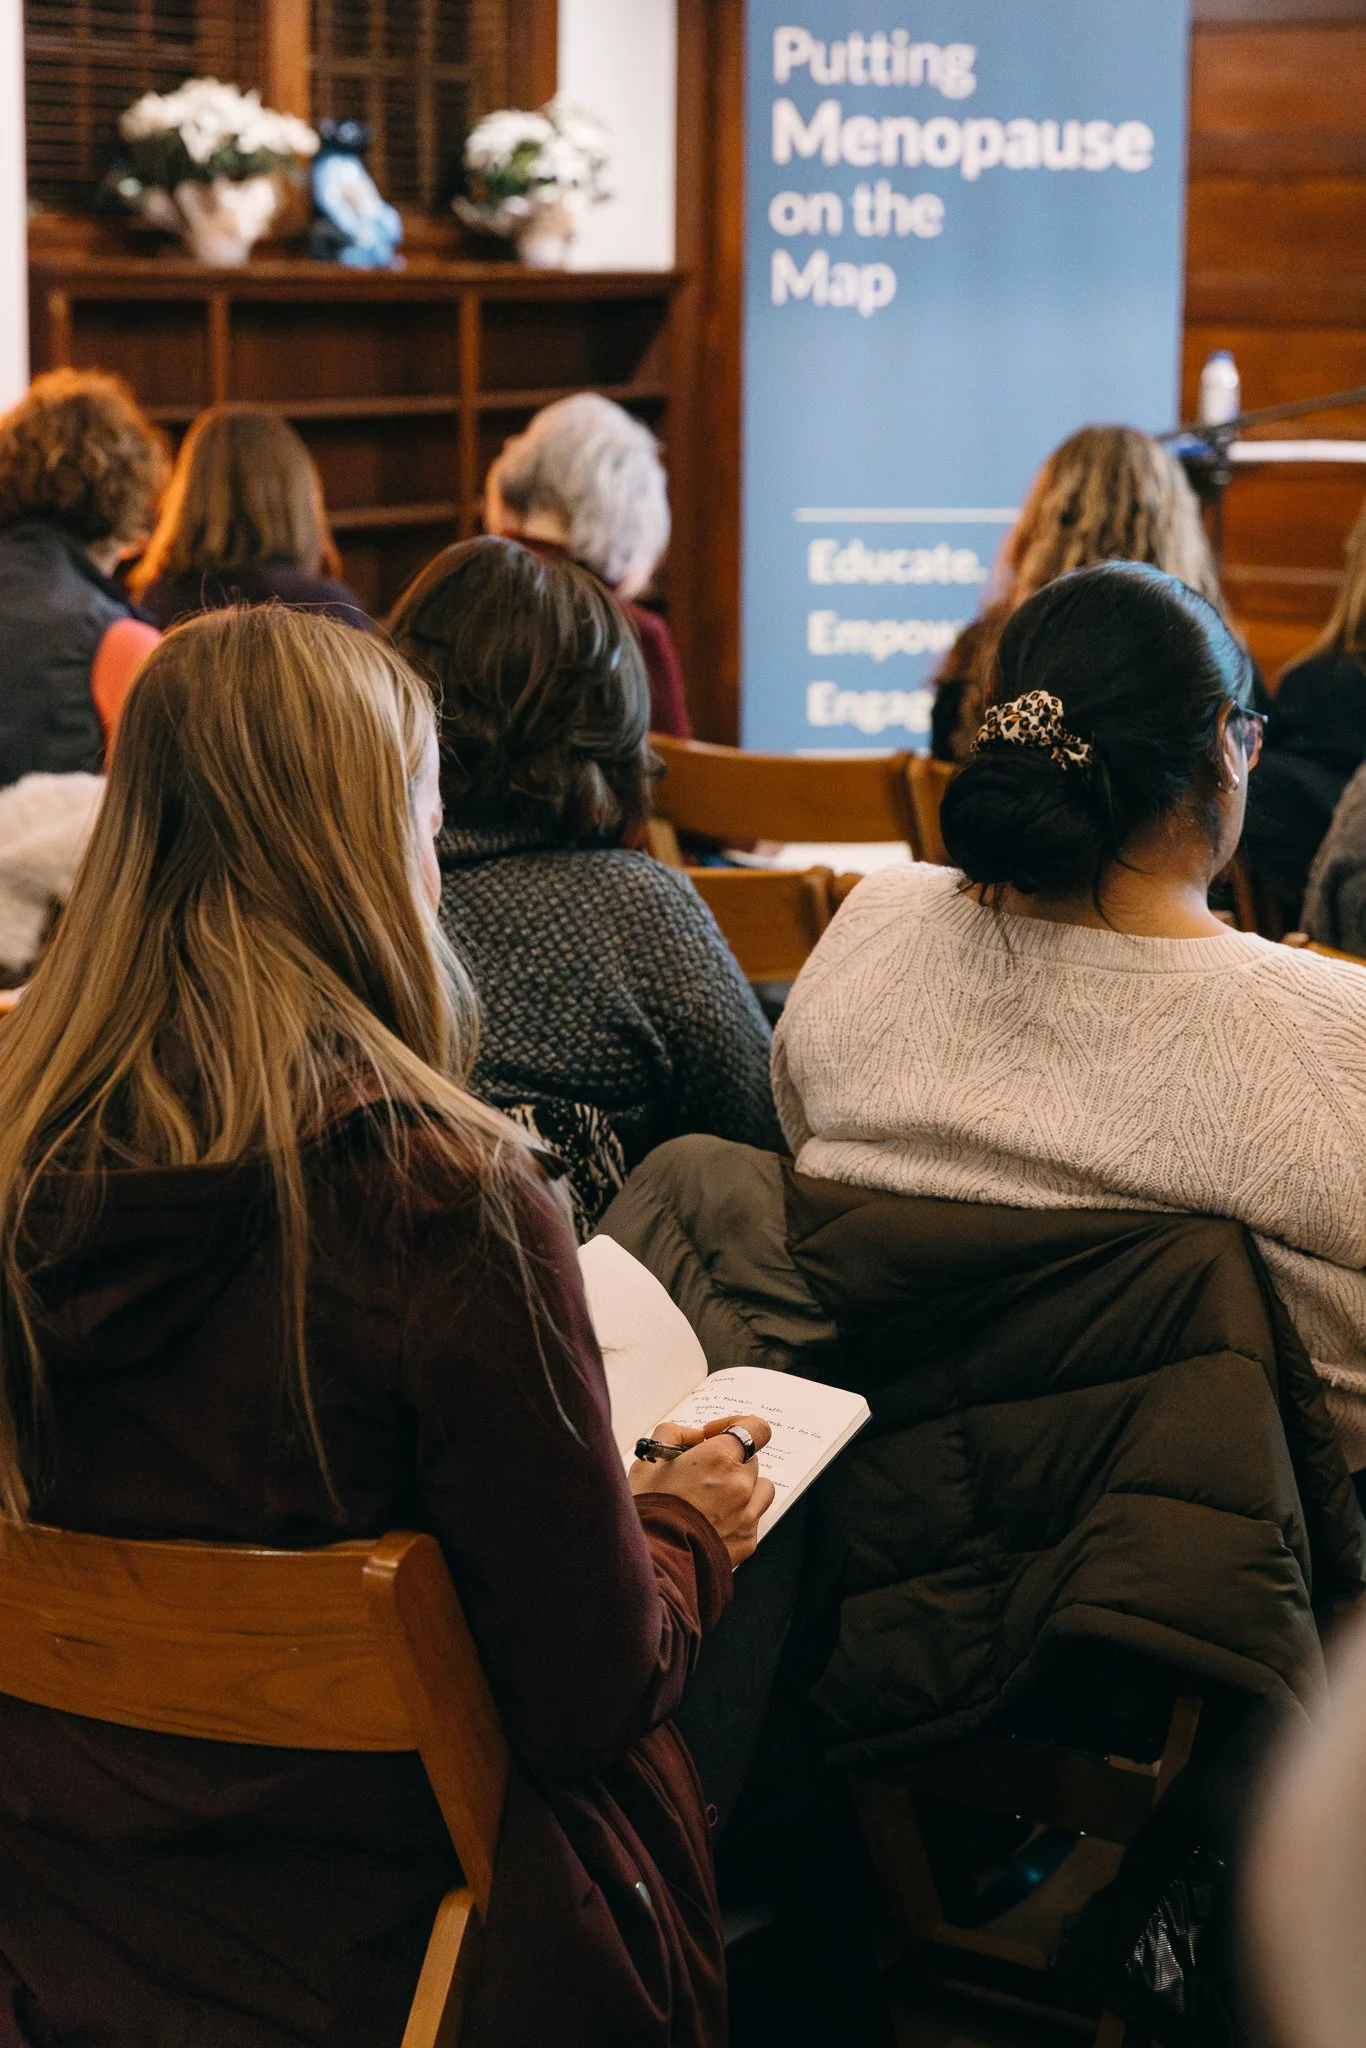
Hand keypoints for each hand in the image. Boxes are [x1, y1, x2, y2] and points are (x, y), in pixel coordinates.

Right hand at [629, 1414, 775, 1567]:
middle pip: (750, 1460)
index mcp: (719, 1458)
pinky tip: (712, 1523)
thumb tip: (695, 1436)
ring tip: (715, 1498)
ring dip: (743, 1489)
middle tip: (702, 1473)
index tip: (716, 1435)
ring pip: (761, 1489)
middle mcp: (740, 1484)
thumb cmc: (647, 1510)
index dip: (737, 1425)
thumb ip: (674, 1434)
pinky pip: (753, 1520)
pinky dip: (738, 1518)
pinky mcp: (747, 1542)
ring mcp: (747, 1515)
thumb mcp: (649, 1459)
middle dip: (730, 1462)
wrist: (650, 1562)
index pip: (756, 1427)